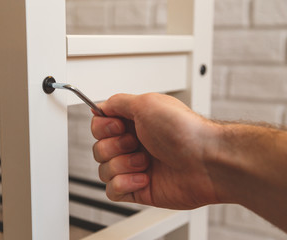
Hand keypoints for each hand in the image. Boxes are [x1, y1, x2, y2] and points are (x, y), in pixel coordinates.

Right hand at [91, 93, 219, 208]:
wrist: (207, 162)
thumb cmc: (184, 131)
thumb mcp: (146, 103)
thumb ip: (117, 102)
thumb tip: (100, 106)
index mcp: (134, 122)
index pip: (100, 125)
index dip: (103, 127)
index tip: (118, 127)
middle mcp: (134, 144)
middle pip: (99, 148)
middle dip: (115, 147)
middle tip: (136, 143)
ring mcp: (135, 167)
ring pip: (103, 170)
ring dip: (122, 165)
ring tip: (145, 162)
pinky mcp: (139, 188)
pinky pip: (113, 190)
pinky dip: (124, 183)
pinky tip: (144, 178)